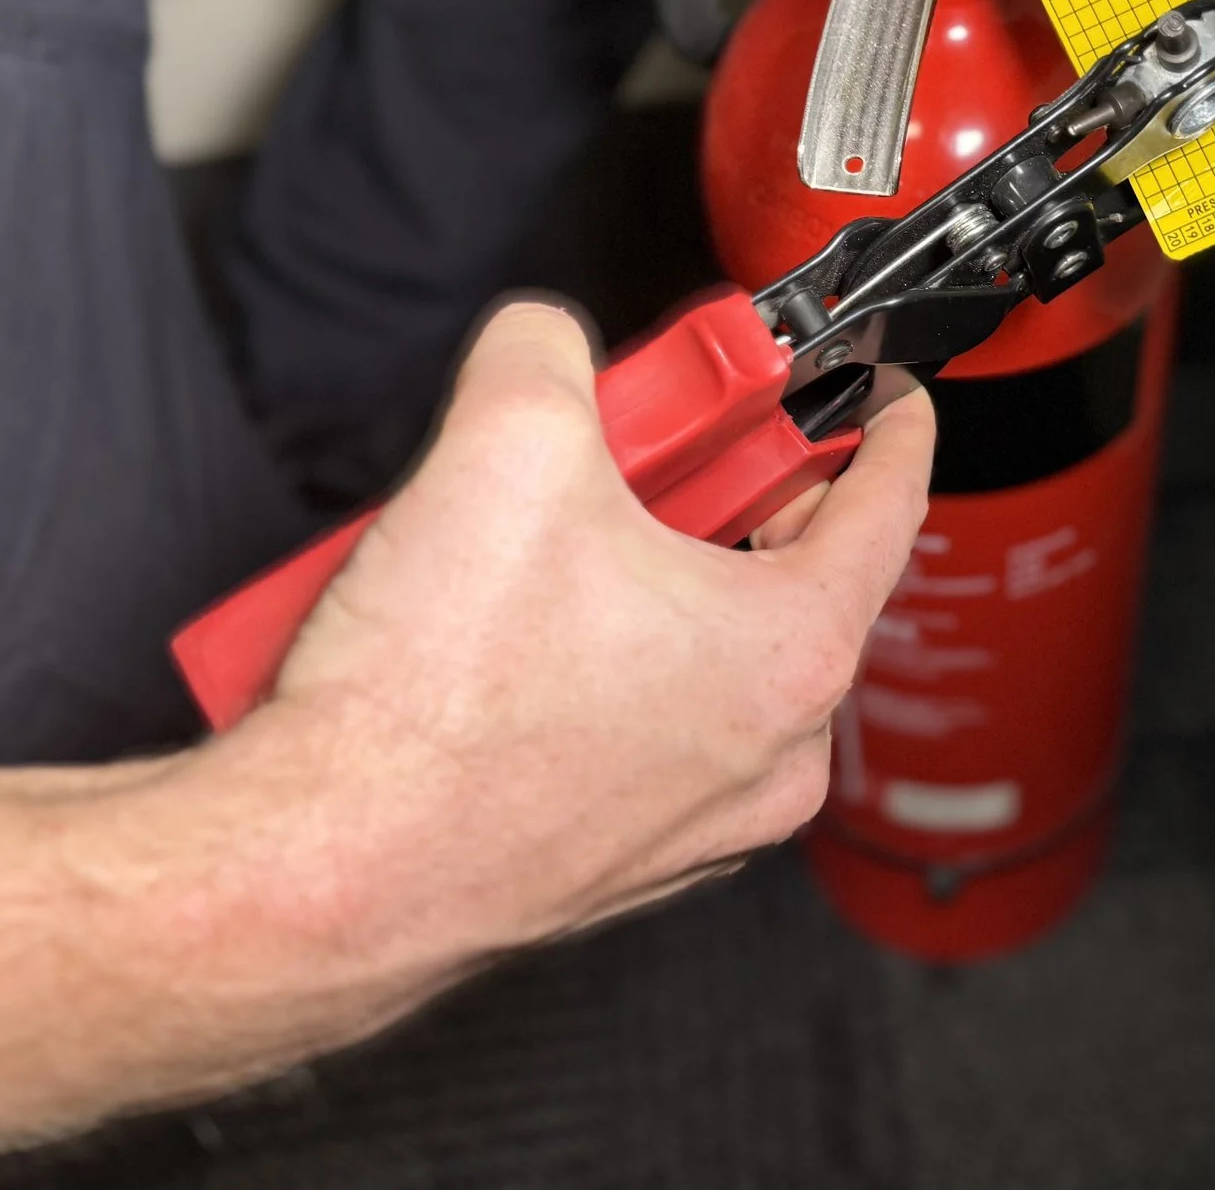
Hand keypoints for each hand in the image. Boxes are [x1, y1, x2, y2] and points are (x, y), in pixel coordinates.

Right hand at [228, 301, 933, 968]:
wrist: (322, 873)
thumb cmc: (428, 712)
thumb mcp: (504, 438)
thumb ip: (548, 349)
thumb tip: (546, 342)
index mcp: (791, 651)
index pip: (892, 504)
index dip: (887, 420)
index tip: (879, 390)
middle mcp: (771, 752)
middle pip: (792, 571)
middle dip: (725, 492)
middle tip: (650, 450)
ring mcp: (701, 818)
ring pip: (710, 650)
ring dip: (651, 582)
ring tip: (550, 550)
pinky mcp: (624, 856)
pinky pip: (645, 724)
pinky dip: (601, 667)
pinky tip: (512, 643)